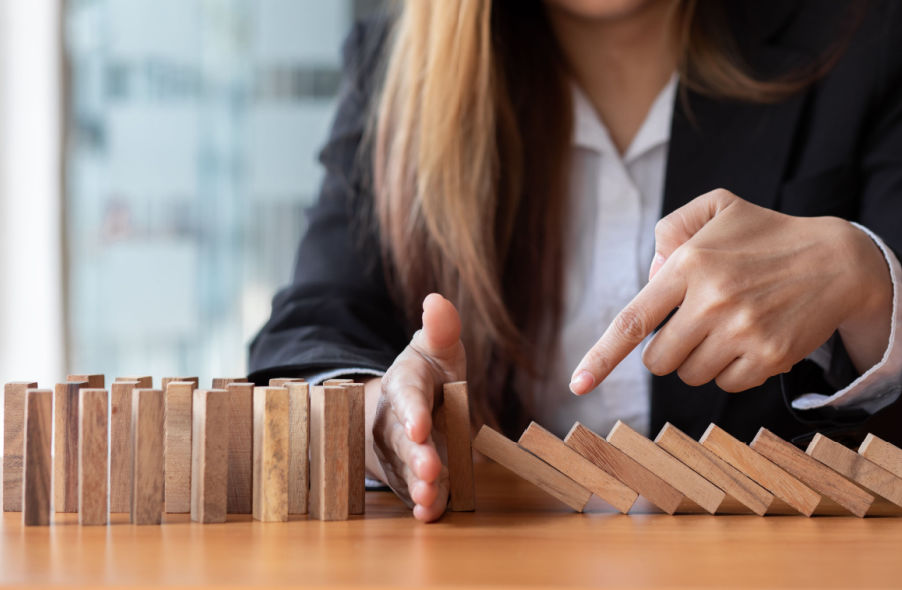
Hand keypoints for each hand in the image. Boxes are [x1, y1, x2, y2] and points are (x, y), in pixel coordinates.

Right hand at [368, 293, 465, 521]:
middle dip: (416, 455)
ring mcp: (399, 452)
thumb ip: (441, 329)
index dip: (412, 412)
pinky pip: (414, 490)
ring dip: (419, 485)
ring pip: (406, 470)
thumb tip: (436, 300)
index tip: (419, 427)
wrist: (405, 408)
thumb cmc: (427, 375)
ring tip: (431, 497)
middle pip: (403, 440)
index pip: (407, 396)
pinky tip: (431, 514)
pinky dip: (423, 503)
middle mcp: (395, 421)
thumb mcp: (436, 349)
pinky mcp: (409, 475)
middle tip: (430, 469)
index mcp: (405, 385)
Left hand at [569, 189, 891, 394]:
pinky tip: (752, 339)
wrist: (840, 260)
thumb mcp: (718, 208)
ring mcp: (742, 332)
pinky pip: (726, 385)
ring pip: (690, 375)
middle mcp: (712, 300)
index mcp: (690, 264)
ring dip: (700, 359)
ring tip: (730, 326)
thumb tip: (651, 278)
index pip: (633, 320)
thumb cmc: (767, 235)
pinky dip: (732, 370)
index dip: (601, 357)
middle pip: (658, 360)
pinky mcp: (769, 357)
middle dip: (667, 349)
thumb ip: (672, 231)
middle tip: (695, 323)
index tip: (577, 384)